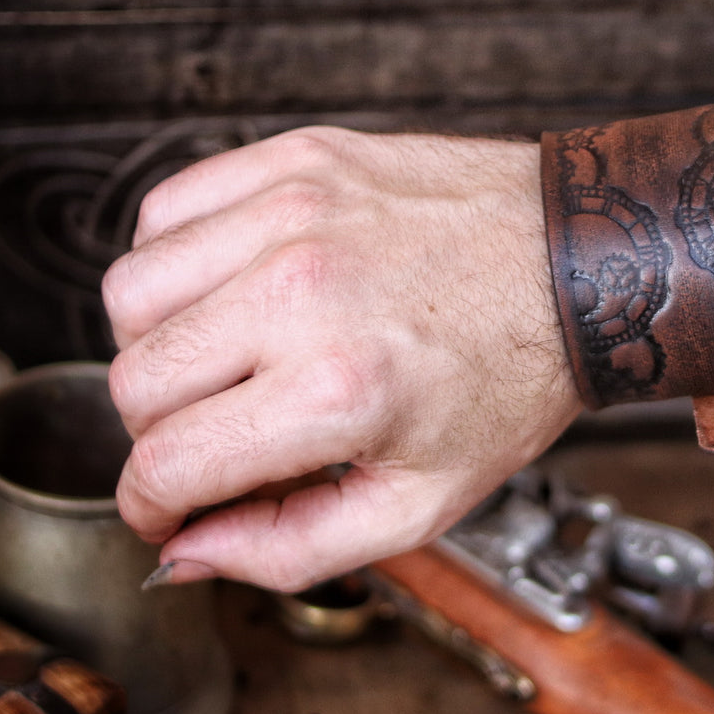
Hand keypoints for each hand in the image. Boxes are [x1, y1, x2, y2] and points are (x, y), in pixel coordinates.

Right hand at [102, 126, 580, 592]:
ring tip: (228, 359)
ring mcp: (295, 214)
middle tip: (218, 436)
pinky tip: (232, 288)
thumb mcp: (425, 502)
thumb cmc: (515, 377)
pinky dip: (177, 259)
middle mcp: (303, 293)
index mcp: (339, 390)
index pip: (163, 465)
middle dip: (159, 433)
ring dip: (158, 344)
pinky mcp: (299, 159)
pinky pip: (167, 210)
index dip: (151, 506)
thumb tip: (185, 554)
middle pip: (132, 381)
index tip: (171, 506)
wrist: (583, 265)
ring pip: (130, 292)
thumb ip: (292, 549)